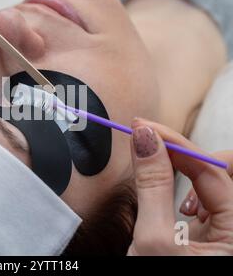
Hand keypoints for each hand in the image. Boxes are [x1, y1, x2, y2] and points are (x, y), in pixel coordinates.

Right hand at [128, 118, 232, 255]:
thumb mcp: (153, 238)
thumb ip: (152, 186)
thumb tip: (145, 138)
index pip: (211, 169)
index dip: (174, 142)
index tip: (142, 127)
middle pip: (223, 169)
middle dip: (187, 155)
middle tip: (151, 146)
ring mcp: (225, 232)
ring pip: (215, 182)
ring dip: (188, 173)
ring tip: (162, 180)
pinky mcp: (210, 236)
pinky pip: (207, 199)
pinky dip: (187, 190)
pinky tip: (177, 205)